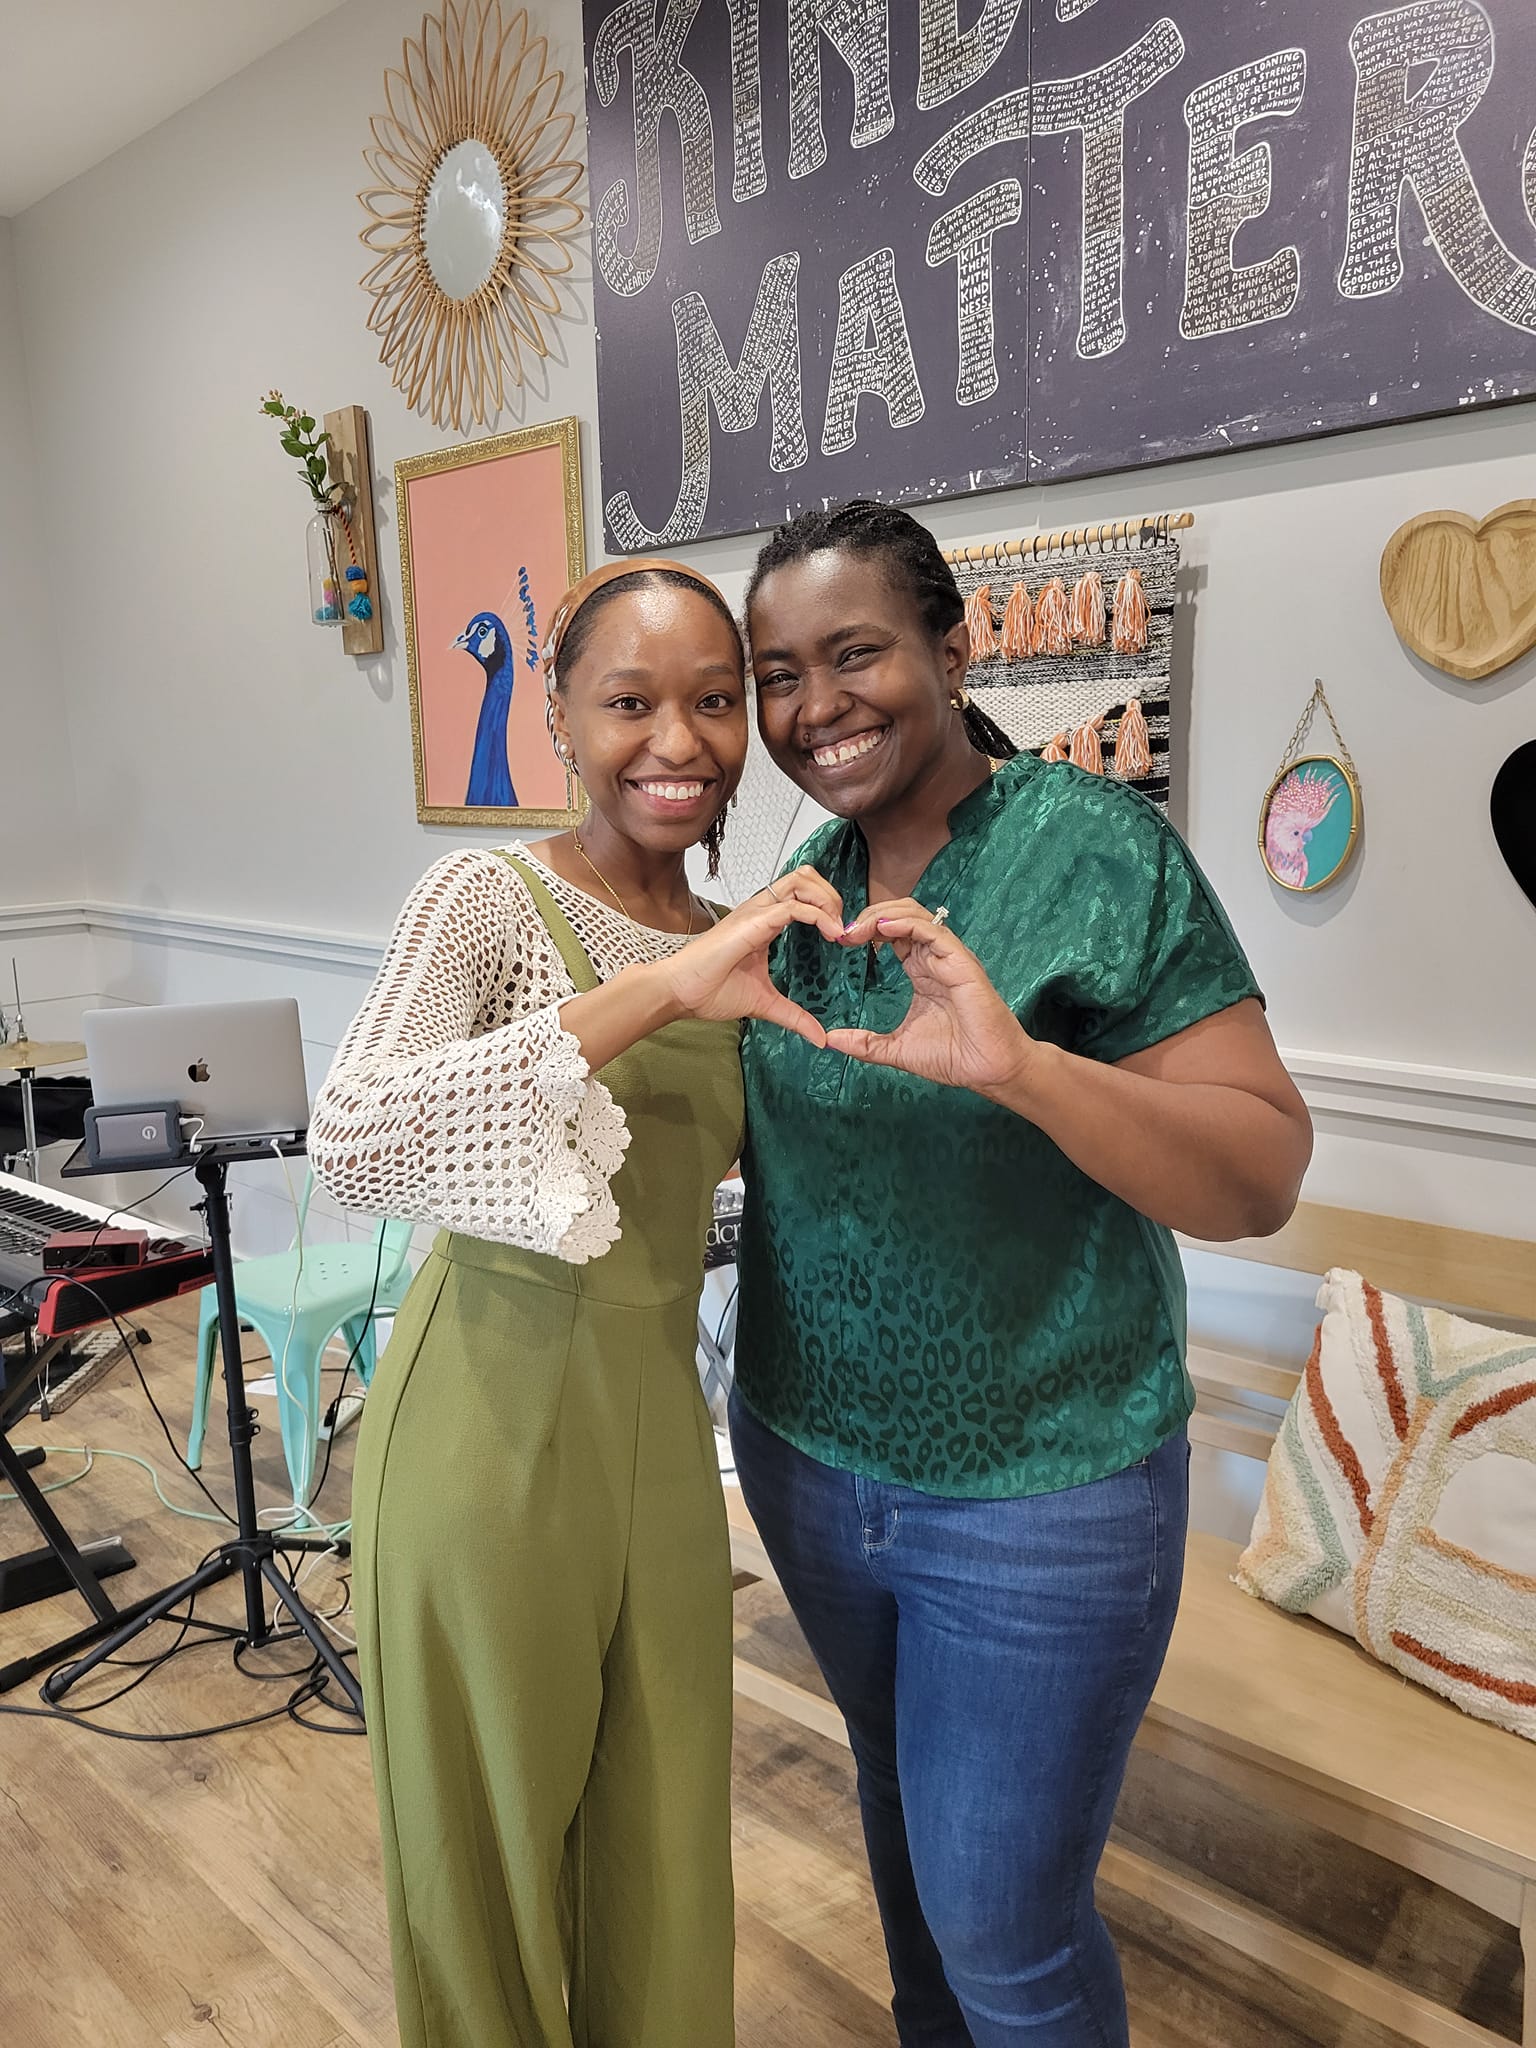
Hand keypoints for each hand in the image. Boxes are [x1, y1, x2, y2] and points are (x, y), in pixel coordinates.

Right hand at [656, 867, 845, 1045]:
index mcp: (764, 922)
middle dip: (832, 895)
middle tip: (841, 927)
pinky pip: (793, 907)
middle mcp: (761, 910)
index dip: (828, 906)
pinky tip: (830, 934)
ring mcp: (756, 913)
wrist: (680, 993)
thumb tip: (819, 1037)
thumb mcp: (765, 1003)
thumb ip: (794, 1016)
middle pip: (805, 876)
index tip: (841, 937)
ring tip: (837, 928)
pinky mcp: (752, 922)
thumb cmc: (710, 990)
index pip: (802, 894)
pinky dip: (818, 916)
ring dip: (827, 899)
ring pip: (801, 881)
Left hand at [829, 900, 1035, 1095]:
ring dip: (883, 915)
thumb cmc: (953, 1057)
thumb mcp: (896, 1050)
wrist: (988, 1071)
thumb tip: (830, 1040)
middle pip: (901, 915)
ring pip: (916, 916)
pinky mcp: (961, 963)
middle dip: (869, 916)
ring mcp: (949, 958)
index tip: (840, 942)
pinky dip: (907, 924)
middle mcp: (935, 958)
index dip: (865, 930)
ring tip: (858, 929)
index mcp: (922, 970)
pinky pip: (934, 931)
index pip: (892, 934)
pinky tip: (882, 929)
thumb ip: (865, 1044)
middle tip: (844, 932)